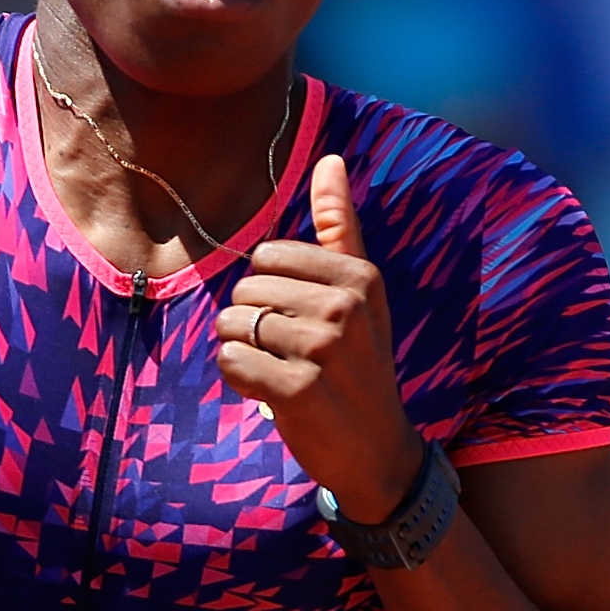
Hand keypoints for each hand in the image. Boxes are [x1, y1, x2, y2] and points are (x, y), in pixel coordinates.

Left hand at [216, 153, 426, 521]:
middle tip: (292, 355)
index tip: (302, 321)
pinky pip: (230, 362)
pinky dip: (240, 381)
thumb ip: (340, 226)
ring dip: (245, 353)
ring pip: (231, 325)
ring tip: (282, 373)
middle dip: (254, 324)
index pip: (266, 256)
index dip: (269, 292)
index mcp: (359, 276)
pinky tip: (271, 395)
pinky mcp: (297, 390)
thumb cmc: (360, 366)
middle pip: (244, 291)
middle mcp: (345, 307)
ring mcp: (322, 350)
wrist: (378, 450)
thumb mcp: (362, 294)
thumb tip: (331, 160)